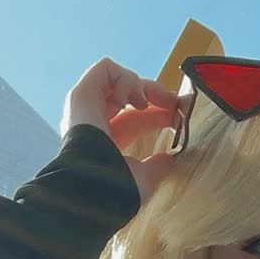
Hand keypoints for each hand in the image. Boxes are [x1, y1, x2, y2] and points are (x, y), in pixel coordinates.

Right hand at [61, 58, 184, 207]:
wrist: (95, 185)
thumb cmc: (117, 189)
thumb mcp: (145, 179)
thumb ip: (157, 167)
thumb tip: (170, 159)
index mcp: (107, 141)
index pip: (136, 119)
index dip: (158, 113)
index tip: (178, 116)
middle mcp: (95, 122)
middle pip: (128, 95)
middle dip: (154, 93)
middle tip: (173, 103)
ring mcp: (87, 107)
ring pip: (117, 78)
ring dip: (139, 85)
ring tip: (143, 104)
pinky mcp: (81, 94)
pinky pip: (105, 69)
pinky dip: (125, 78)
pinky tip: (130, 99)